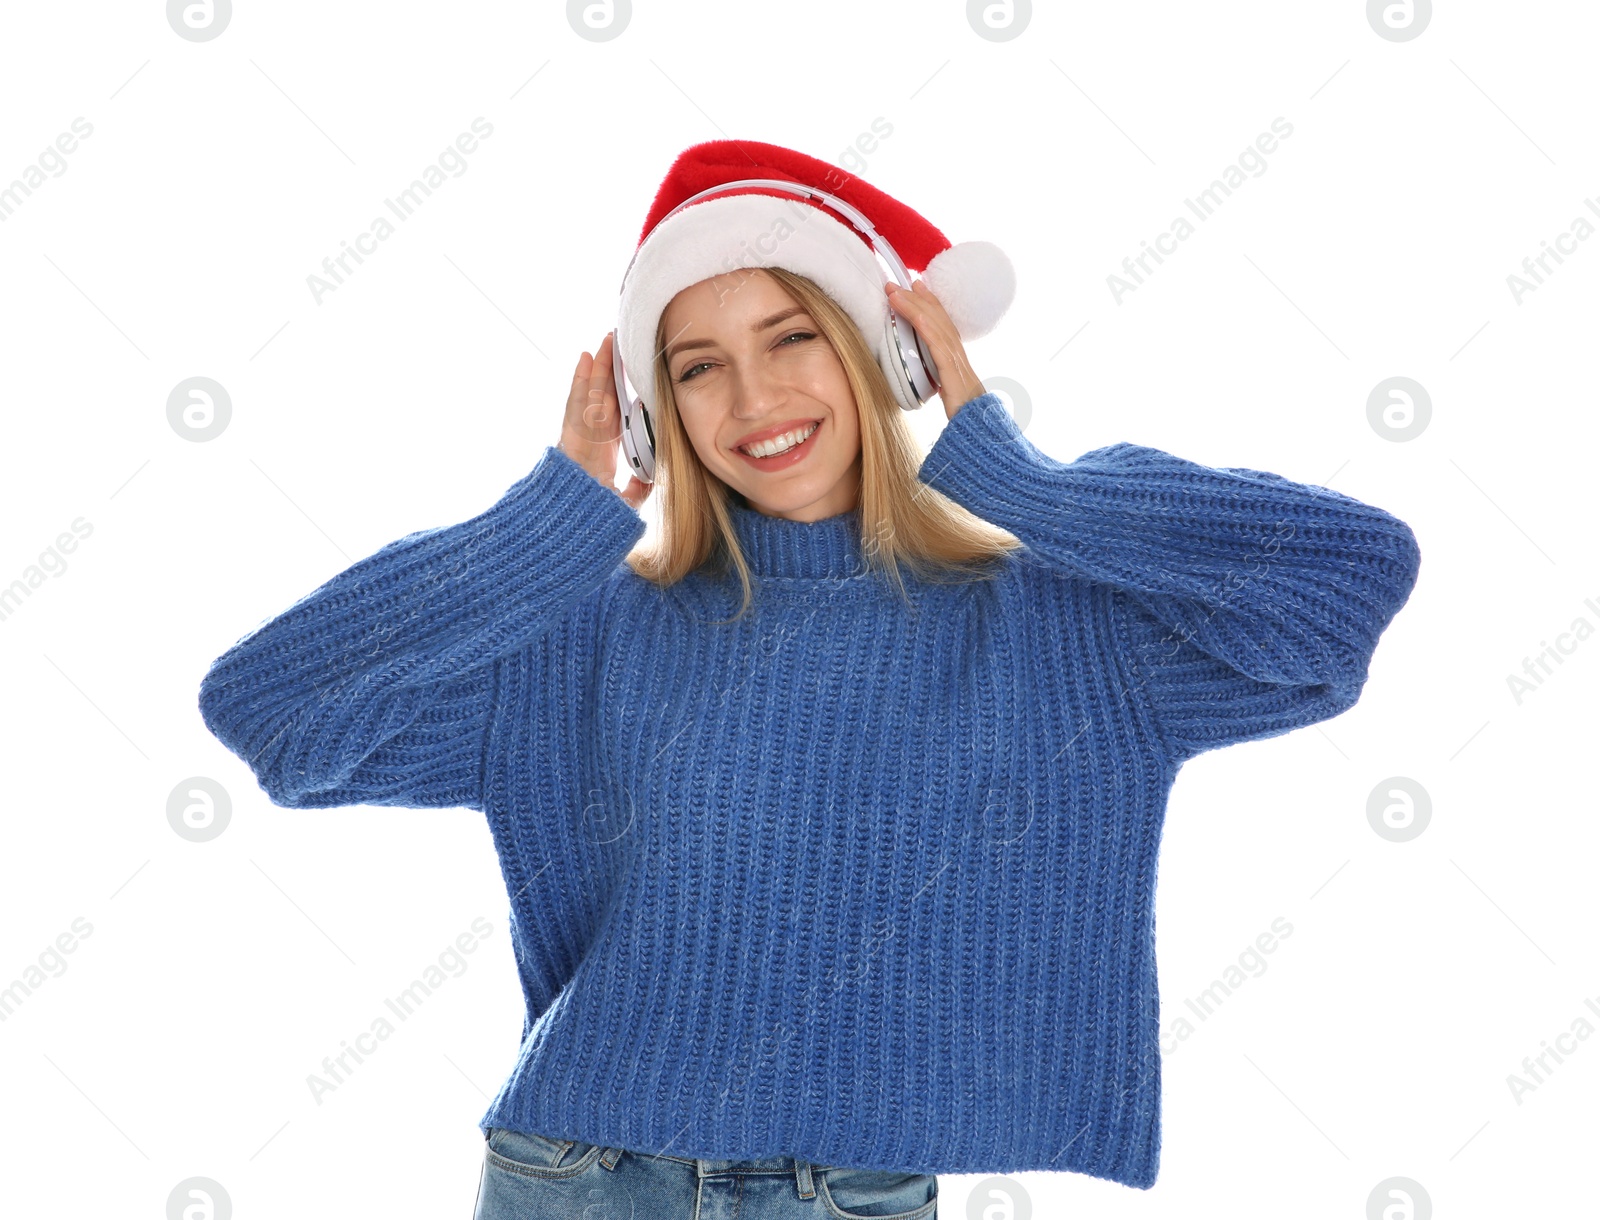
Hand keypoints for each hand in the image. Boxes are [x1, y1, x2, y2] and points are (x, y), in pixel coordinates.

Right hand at [558, 331, 651, 510]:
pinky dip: (580, 378)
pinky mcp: (569, 433)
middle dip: (612, 370)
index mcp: (603, 450)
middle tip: (622, 343)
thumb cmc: (592, 516)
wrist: (570, 526)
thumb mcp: (623, 503)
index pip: (616, 412)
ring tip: (608, 340)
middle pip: (604, 395)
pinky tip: (586, 356)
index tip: (633, 372)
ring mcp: (579, 433)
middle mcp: (590, 437)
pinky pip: (576, 400)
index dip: (623, 391)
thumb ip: (637, 490)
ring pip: (592, 391)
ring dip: (600, 365)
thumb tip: (651, 478)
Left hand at [885, 279, 985, 419]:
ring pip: (934, 325)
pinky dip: (926, 327)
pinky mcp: (952, 371)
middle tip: (897, 283)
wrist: (979, 429)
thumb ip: (937, 378)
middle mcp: (956, 353)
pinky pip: (938, 345)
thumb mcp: (946, 392)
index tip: (914, 287)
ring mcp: (956, 360)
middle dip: (916, 298)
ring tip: (896, 293)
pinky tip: (915, 315)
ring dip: (914, 306)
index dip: (928, 302)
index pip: (940, 322)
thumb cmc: (964, 414)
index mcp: (954, 357)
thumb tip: (927, 375)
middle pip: (937, 317)